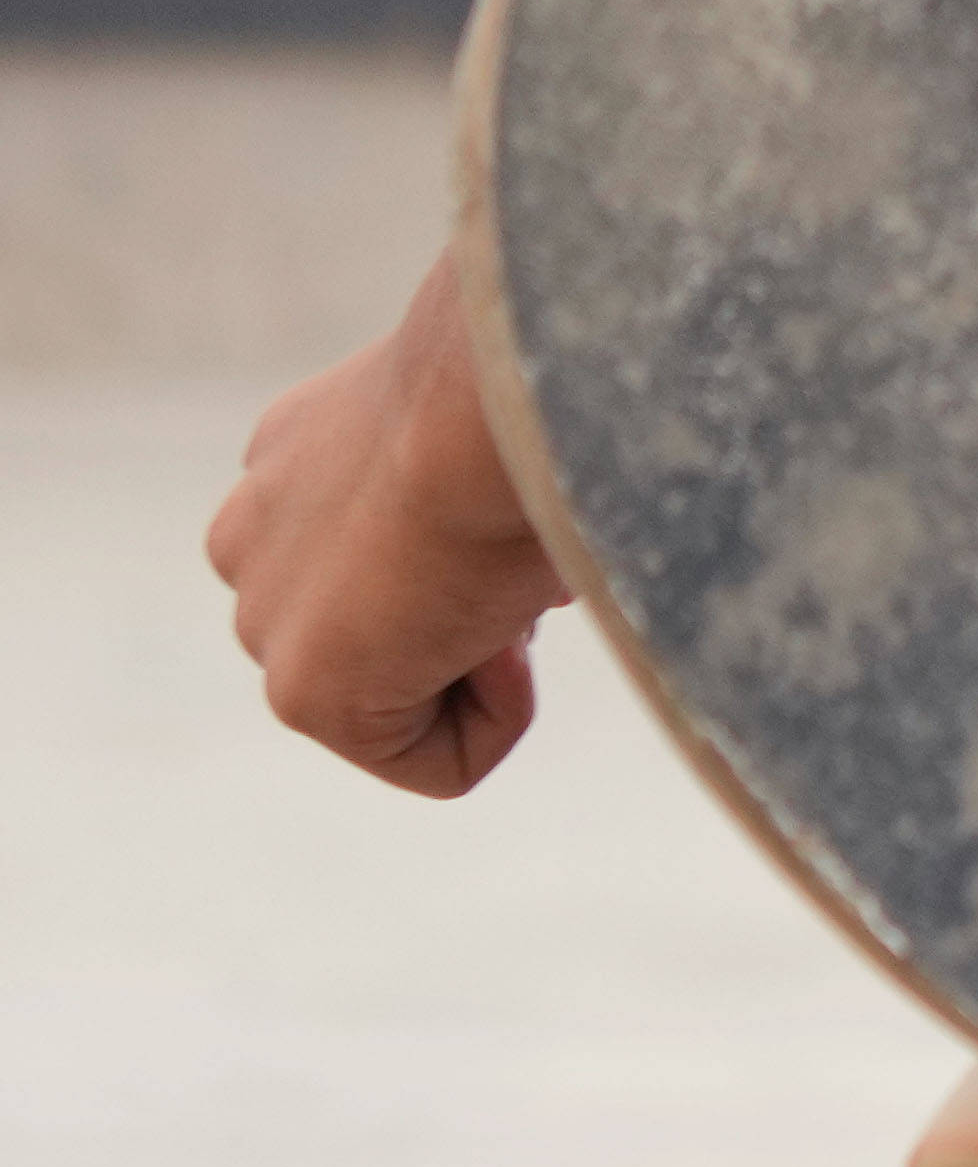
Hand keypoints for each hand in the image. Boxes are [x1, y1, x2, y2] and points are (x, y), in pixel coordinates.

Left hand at [208, 248, 562, 794]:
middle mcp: (252, 536)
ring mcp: (263, 615)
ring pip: (409, 702)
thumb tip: (536, 577)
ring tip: (495, 588)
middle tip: (504, 555)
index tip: (511, 513)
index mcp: (294, 460)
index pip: (390, 569)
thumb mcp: (489, 440)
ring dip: (485, 666)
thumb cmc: (521, 402)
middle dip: (475, 620)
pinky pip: (433, 763)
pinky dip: (499, 722)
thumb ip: (476, 500)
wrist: (480, 408)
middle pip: (396, 641)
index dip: (484, 566)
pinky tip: (496, 637)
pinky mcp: (302, 693)